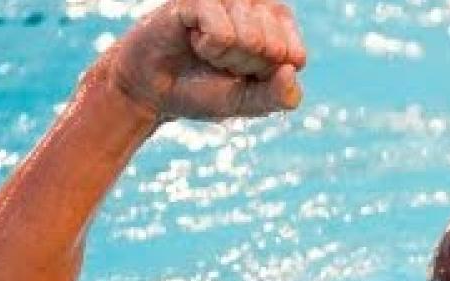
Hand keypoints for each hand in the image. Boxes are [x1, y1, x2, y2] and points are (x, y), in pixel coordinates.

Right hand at [93, 0, 306, 121]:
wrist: (154, 91)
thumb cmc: (204, 90)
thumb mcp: (249, 102)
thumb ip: (280, 95)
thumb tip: (291, 71)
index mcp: (280, 26)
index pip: (295, 57)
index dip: (268, 76)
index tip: (245, 73)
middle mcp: (258, 4)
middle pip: (273, 48)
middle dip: (246, 67)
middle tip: (222, 62)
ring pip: (251, 39)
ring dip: (225, 58)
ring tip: (207, 51)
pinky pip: (223, 33)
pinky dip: (208, 48)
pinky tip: (193, 39)